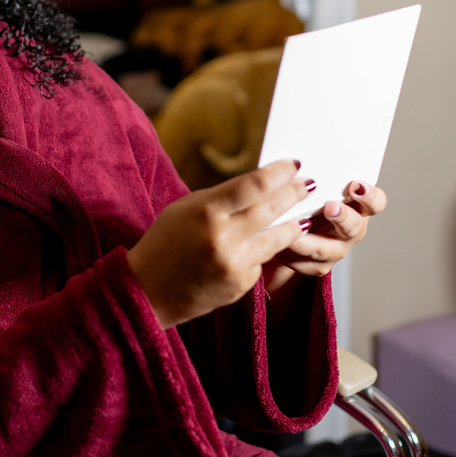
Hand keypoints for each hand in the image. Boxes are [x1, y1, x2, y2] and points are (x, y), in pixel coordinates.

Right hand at [127, 159, 308, 328]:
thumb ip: (223, 198)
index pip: (254, 184)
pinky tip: (266, 244)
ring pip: (278, 238)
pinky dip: (264, 251)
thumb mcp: (187, 208)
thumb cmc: (165, 243)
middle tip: (309, 183)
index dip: (280, 172)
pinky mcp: (240, 285)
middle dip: (295, 192)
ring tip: (305, 214)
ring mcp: (234, 264)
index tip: (294, 164)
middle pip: (272, 208)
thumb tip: (261, 185)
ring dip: (294, 224)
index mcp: (206, 211)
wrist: (147, 292)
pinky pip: (262, 261)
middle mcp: (223, 237)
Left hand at [263, 180, 386, 295]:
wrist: (297, 229)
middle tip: (330, 207)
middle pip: (355, 226)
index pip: (376, 201)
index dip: (369, 195)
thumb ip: (318, 179)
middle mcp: (352, 229)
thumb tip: (299, 162)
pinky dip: (291, 250)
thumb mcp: (319, 188)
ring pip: (325, 249)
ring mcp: (336, 250)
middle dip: (342, 216)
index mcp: (359, 206)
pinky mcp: (317, 266)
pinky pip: (304, 261)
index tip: (355, 185)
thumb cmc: (311, 199)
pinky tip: (280, 241)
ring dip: (310, 239)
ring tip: (294, 229)